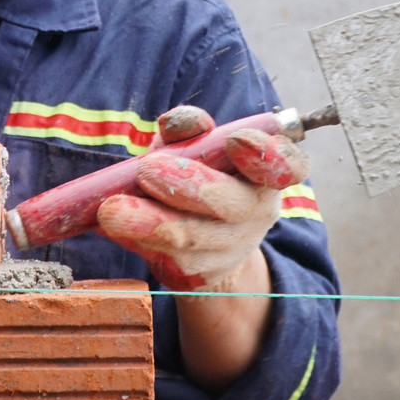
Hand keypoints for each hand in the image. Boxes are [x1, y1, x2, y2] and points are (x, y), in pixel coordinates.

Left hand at [95, 105, 308, 291]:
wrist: (204, 240)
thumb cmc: (200, 174)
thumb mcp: (196, 145)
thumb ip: (189, 129)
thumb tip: (179, 124)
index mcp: (266, 175)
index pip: (287, 166)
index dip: (266, 155)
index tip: (233, 140)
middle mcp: (257, 213)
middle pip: (230, 204)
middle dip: (186, 184)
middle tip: (146, 169)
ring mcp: (229, 250)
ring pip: (188, 238)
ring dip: (148, 222)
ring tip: (112, 210)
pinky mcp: (197, 275)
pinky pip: (164, 259)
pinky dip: (134, 240)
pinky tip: (111, 227)